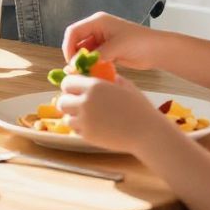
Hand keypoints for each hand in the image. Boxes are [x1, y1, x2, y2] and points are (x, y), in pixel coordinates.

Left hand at [51, 74, 167, 154]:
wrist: (147, 133)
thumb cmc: (139, 107)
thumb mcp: (124, 85)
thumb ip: (106, 78)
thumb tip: (95, 73)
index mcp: (93, 86)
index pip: (67, 83)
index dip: (70, 85)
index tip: (75, 89)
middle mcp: (85, 103)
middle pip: (62, 101)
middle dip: (68, 101)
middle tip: (78, 103)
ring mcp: (85, 121)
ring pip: (66, 118)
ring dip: (73, 116)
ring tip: (86, 115)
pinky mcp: (88, 136)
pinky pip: (75, 130)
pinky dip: (80, 127)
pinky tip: (93, 125)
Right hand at [61, 11, 160, 69]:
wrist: (157, 51)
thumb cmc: (139, 43)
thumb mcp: (116, 48)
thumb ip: (96, 55)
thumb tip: (78, 66)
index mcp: (97, 22)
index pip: (73, 32)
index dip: (68, 46)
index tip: (71, 62)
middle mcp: (97, 29)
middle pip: (76, 41)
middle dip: (74, 56)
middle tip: (76, 71)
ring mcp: (102, 40)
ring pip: (84, 52)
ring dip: (83, 62)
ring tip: (84, 74)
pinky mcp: (107, 51)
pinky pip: (93, 58)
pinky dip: (91, 66)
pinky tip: (93, 74)